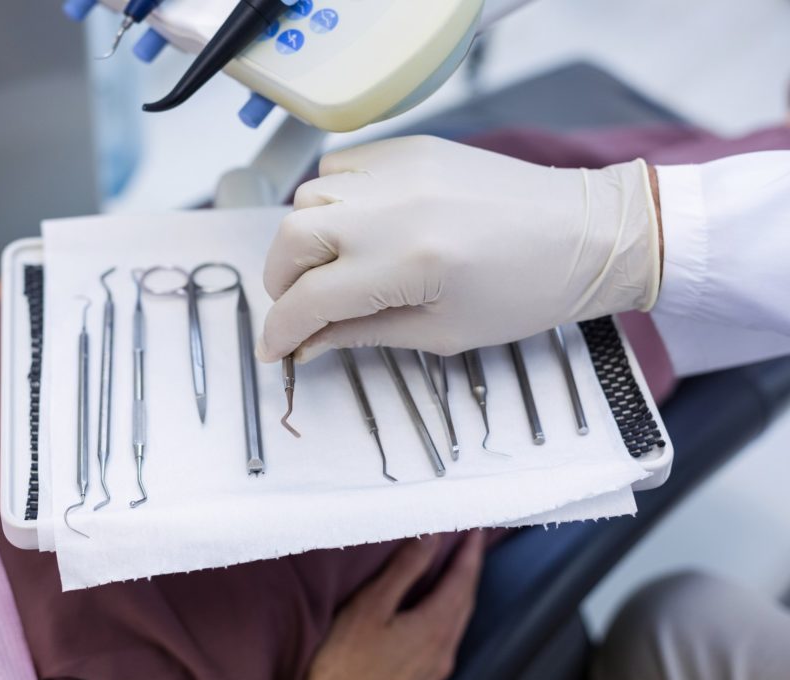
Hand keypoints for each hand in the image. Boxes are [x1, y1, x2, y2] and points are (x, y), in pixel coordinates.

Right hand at [256, 136, 660, 362]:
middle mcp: (393, 207)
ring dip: (303, 241)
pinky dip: (331, 200)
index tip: (275, 352)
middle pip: (292, 240)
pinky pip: (340, 168)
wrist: (585, 233)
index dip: (281, 332)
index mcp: (407, 264)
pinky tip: (356, 225)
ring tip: (331, 268)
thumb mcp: (442, 333)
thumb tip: (306, 344)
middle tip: (298, 309)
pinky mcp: (410, 147)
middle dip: (280, 284)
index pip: (310, 299)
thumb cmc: (525, 295)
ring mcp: (399, 168)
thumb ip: (363, 334)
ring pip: (308, 199)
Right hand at [308, 531, 484, 679]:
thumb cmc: (344, 663)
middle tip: (471, 543)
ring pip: (459, 620)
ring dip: (462, 591)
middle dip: (470, 568)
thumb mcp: (370, 606)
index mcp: (435, 627)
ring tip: (458, 570)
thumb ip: (404, 570)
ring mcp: (436, 668)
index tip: (475, 529)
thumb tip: (430, 539)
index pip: (462, 580)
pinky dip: (450, 611)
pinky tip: (438, 609)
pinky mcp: (425, 678)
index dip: (470, 552)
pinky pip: (448, 636)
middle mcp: (443, 650)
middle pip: (466, 600)